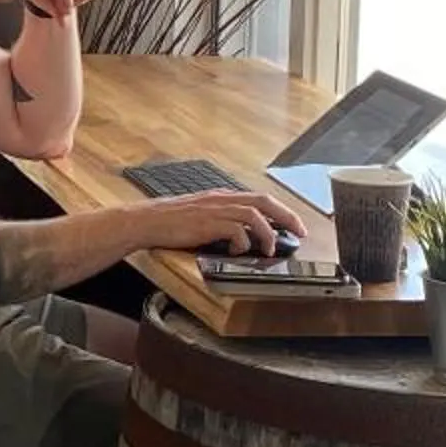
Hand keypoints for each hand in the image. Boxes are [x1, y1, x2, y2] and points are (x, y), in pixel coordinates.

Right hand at [146, 189, 303, 258]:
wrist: (146, 221)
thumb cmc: (168, 221)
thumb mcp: (199, 214)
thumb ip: (220, 219)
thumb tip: (241, 234)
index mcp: (221, 196)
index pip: (259, 198)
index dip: (281, 210)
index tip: (293, 224)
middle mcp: (221, 199)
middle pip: (264, 201)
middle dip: (286, 216)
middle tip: (299, 232)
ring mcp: (214, 209)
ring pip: (254, 214)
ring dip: (267, 233)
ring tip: (269, 249)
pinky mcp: (207, 222)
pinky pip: (235, 230)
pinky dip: (242, 241)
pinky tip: (237, 250)